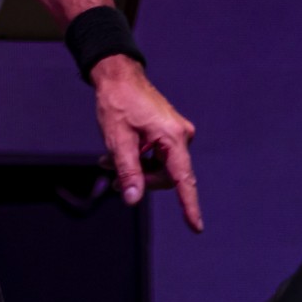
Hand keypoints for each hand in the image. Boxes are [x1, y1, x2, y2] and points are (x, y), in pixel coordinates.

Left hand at [91, 55, 201, 231]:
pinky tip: (115, 155)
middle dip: (139, 179)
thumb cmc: (117, 102)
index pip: (183, 180)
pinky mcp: (168, 131)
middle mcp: (181, 136)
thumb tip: (133, 199)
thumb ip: (128, 171)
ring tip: (105, 162)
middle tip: (111, 179)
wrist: (117, 74)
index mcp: (173, 137)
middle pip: (166, 175)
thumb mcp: (118, 139)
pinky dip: (138, 157)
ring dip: (134, 167)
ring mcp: (176, 133)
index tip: (196, 228)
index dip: (188, 206)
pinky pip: (157, 154)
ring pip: (159, 165)